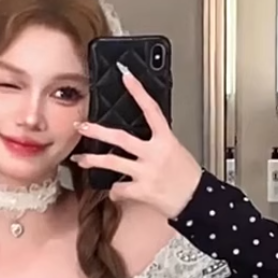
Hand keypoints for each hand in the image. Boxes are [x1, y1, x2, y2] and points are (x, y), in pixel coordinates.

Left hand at [70, 65, 202, 218]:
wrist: (197, 201)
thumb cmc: (188, 178)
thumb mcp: (176, 151)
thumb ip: (158, 142)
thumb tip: (142, 136)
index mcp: (166, 140)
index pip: (151, 110)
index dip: (138, 91)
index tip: (126, 76)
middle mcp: (154, 154)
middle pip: (120, 138)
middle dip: (97, 131)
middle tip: (82, 126)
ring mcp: (147, 172)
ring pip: (113, 163)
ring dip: (93, 160)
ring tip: (80, 159)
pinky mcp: (142, 191)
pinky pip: (119, 189)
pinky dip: (114, 192)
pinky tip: (114, 192)